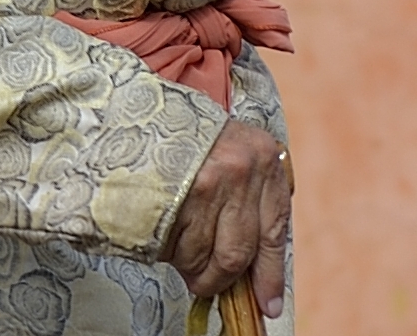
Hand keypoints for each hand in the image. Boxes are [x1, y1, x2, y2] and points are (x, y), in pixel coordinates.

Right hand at [163, 120, 291, 313]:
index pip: (274, 230)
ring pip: (206, 257)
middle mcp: (243, 170)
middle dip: (220, 279)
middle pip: (239, 254)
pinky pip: (177, 248)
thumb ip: (249, 200)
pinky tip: (164, 231)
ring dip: (190, 266)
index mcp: (265, 158)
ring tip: (178, 247)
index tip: (268, 304)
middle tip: (204, 282)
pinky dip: (169, 253)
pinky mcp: (178, 195)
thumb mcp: (235, 155)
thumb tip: (253, 270)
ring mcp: (211, 182)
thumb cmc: (191, 140)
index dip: (270, 274)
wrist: (141, 111)